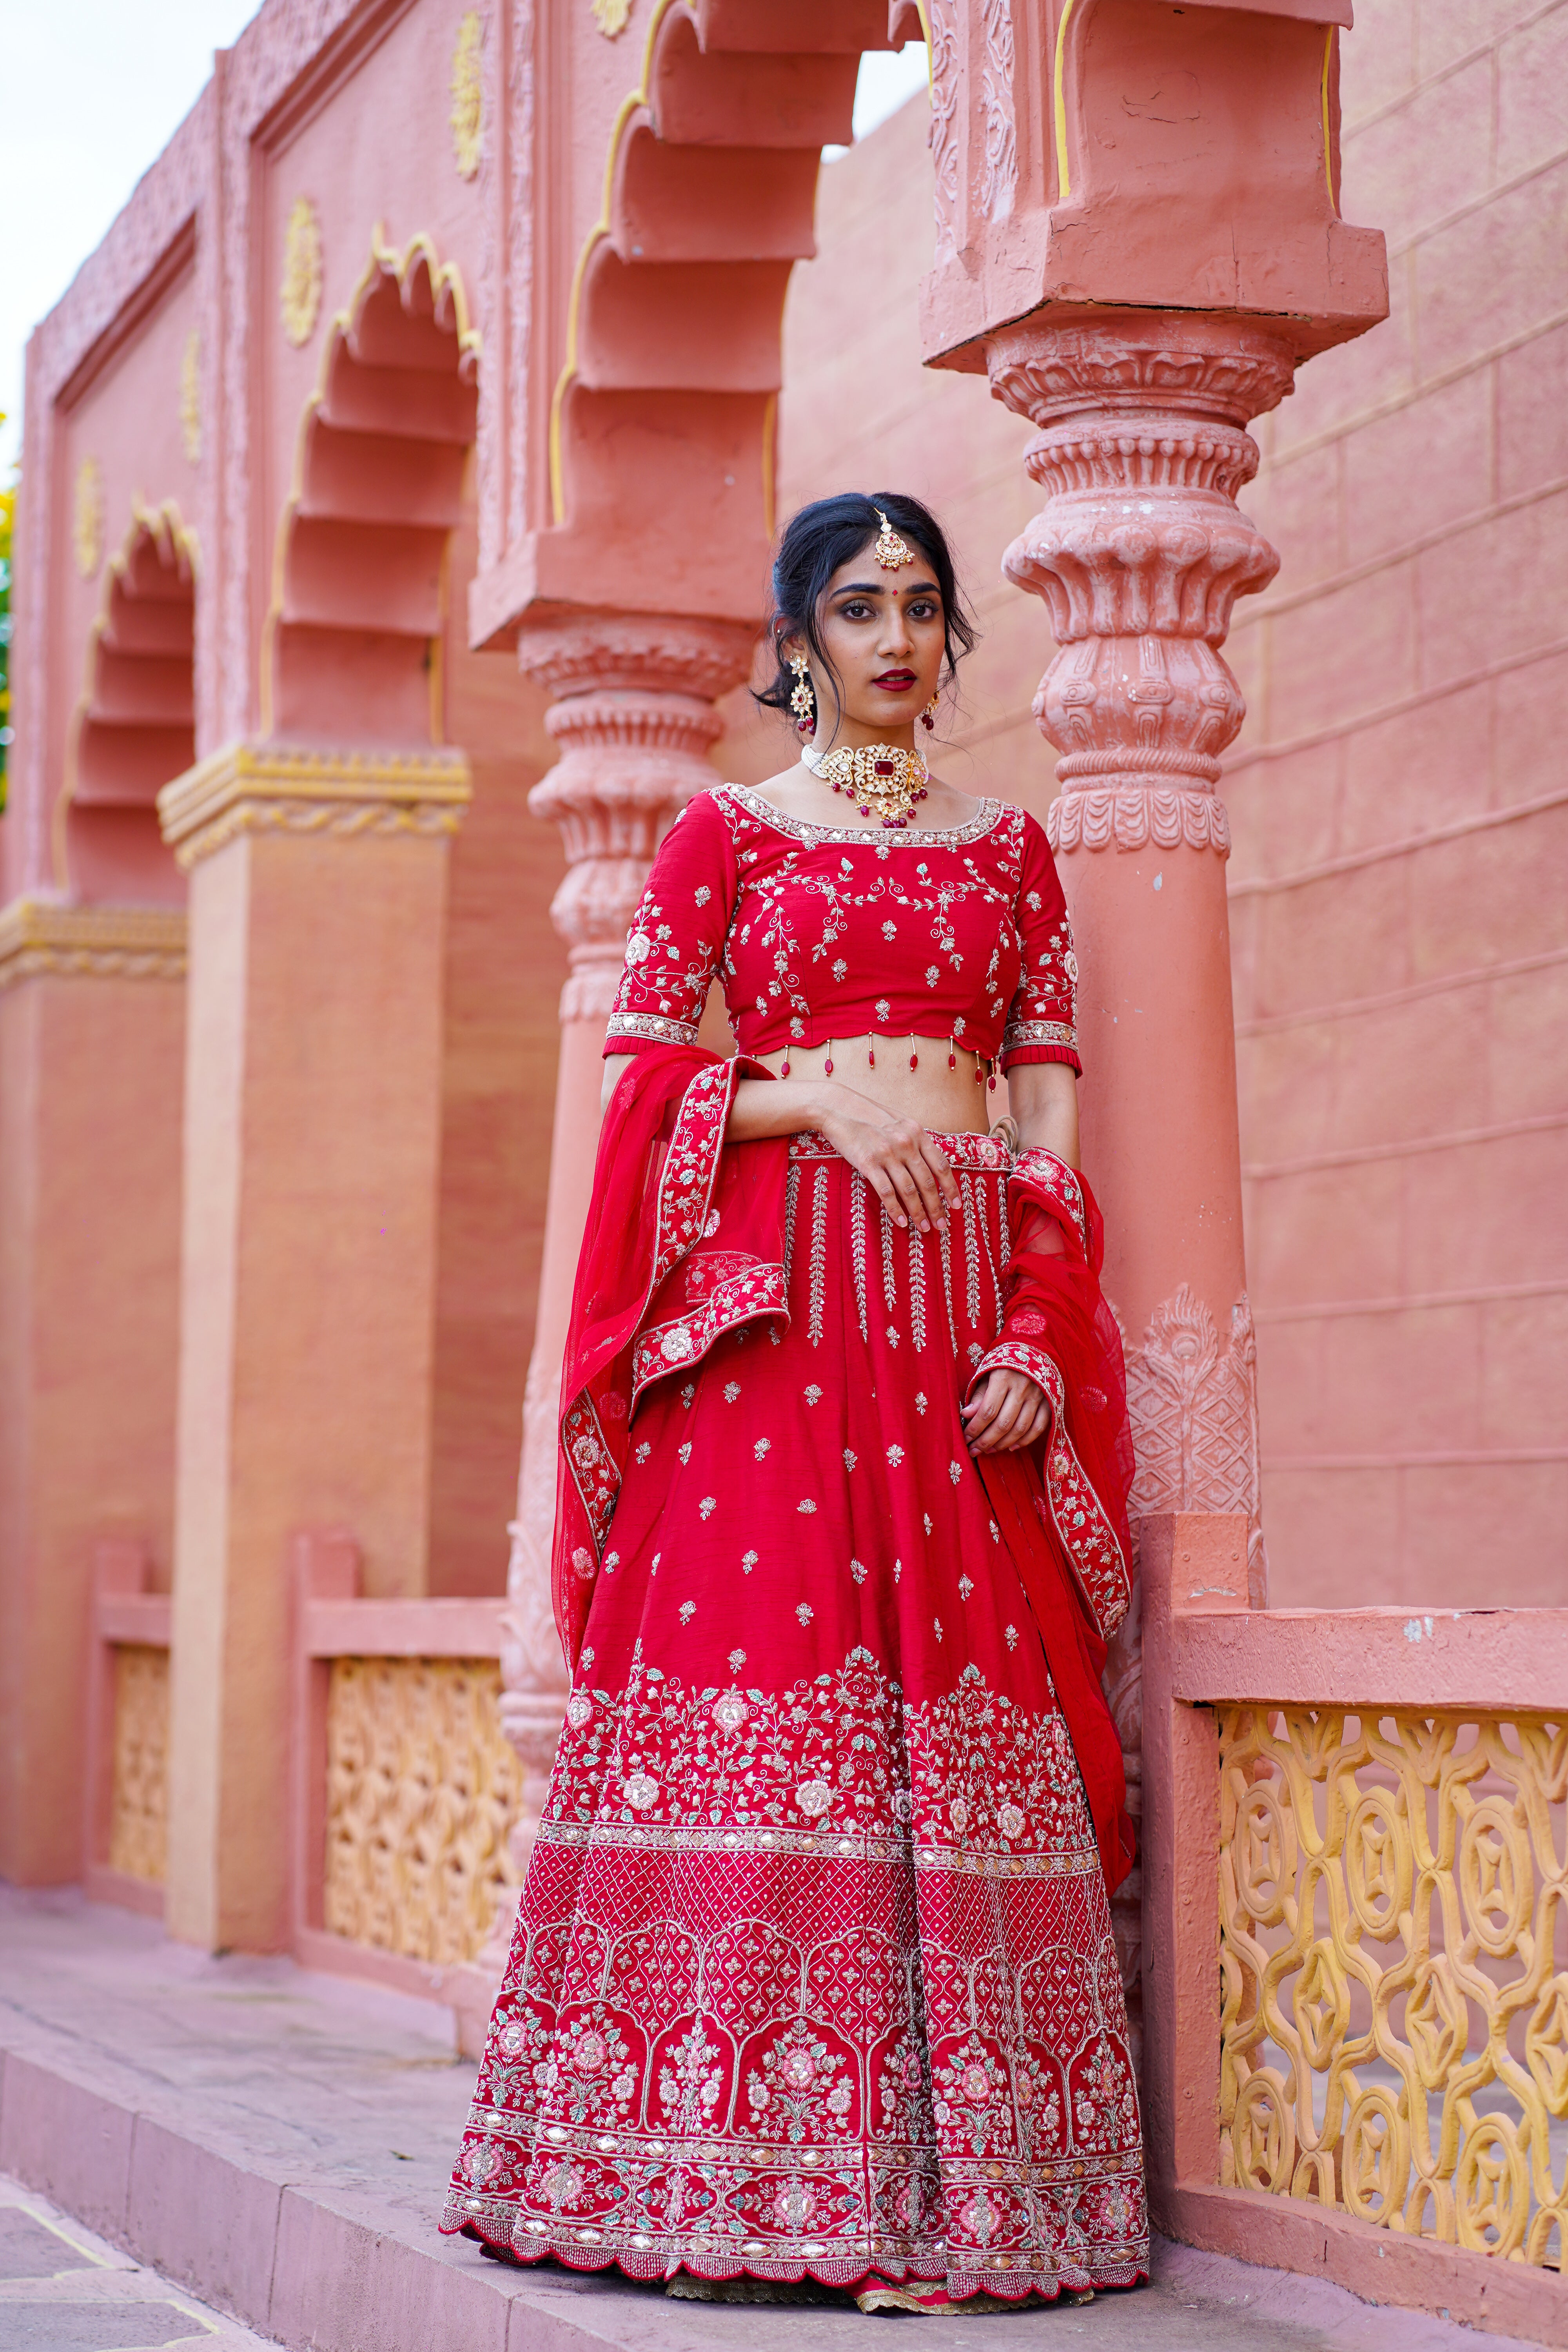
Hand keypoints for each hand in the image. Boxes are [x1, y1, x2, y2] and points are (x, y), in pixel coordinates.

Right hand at [819, 1097, 957, 1235]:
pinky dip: (895, 1209)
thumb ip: (915, 1140)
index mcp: (917, 1132)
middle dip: (937, 1207)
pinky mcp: (868, 1163)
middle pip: (927, 1182)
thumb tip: (929, 1164)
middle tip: (941, 1225)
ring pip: (909, 1190)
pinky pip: (886, 1192)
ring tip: (923, 1228)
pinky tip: (901, 1222)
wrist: (838, 1107)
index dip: (951, 1187)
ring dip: (918, 1212)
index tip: (956, 1205)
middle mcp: (905, 1143)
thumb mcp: (899, 1122)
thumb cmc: (868, 1115)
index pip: (941, 1165)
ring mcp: (887, 1153)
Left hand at [962, 1366, 1049, 1454]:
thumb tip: (965, 1415)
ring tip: (989, 1450)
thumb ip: (978, 1395)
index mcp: (1003, 1377)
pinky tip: (1011, 1447)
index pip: (988, 1411)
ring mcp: (1038, 1396)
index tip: (966, 1438)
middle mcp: (1022, 1387)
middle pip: (1003, 1423)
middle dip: (986, 1441)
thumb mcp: (986, 1374)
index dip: (975, 1428)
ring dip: (1003, 1444)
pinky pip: (1038, 1427)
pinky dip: (1025, 1440)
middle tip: (974, 1450)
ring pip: (1020, 1428)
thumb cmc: (1003, 1365)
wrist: (1033, 1351)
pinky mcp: (1049, 1402)